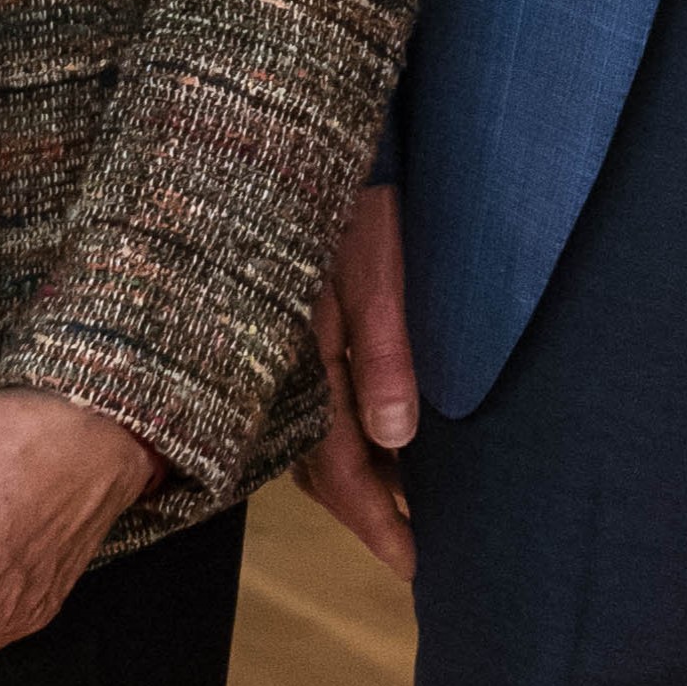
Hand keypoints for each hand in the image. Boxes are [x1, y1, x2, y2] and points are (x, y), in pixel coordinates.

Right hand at [290, 184, 418, 578]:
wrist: (292, 123)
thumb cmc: (350, 190)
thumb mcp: (376, 265)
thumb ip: (384, 350)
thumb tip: (397, 439)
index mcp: (299, 357)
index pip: (336, 464)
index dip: (374, 518)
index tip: (412, 563)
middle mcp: (278, 362)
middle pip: (316, 462)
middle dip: (362, 508)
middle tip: (408, 548)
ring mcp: (274, 343)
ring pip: (305, 433)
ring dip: (347, 473)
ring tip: (393, 504)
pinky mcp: (278, 321)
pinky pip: (300, 397)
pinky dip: (332, 429)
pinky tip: (361, 434)